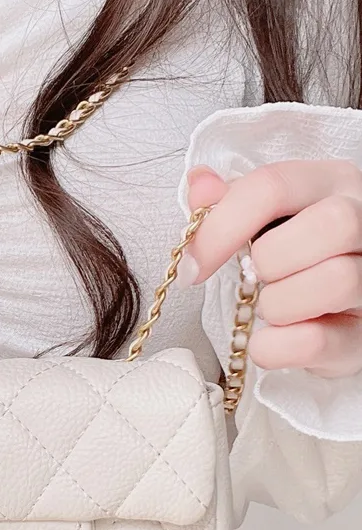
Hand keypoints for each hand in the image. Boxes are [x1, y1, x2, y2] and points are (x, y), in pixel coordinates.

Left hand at [185, 160, 361, 378]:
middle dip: (270, 260)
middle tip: (250, 280)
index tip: (192, 266)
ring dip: (278, 304)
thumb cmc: (293, 254)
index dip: (221, 228)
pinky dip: (276, 346)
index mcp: (331, 183)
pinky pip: (318, 341)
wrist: (327, 308)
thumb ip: (230, 201)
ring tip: (268, 308)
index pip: (273, 187)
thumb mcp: (264, 218)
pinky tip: (269, 340)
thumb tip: (199, 184)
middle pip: (331, 223)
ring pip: (335, 280)